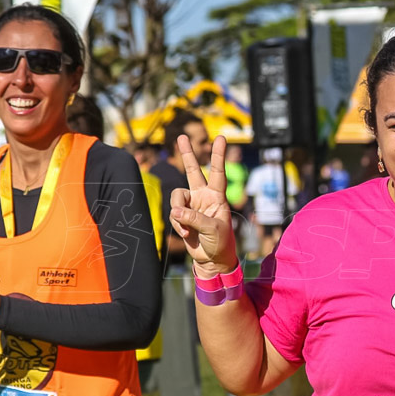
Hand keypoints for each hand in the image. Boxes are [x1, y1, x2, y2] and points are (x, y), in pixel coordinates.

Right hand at [169, 135, 237, 275]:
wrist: (212, 259)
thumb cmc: (220, 242)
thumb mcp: (212, 230)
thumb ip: (194, 219)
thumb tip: (176, 211)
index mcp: (217, 197)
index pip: (218, 172)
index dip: (218, 155)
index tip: (222, 138)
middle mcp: (203, 197)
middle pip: (193, 171)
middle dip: (187, 154)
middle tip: (182, 136)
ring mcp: (191, 205)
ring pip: (176, 197)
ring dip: (179, 213)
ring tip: (187, 228)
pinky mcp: (181, 216)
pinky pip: (173, 214)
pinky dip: (178, 225)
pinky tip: (187, 234)